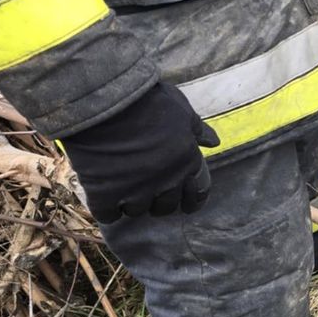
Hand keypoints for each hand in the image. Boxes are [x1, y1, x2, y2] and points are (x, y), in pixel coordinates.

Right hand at [62, 82, 219, 223]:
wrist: (106, 102)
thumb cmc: (148, 101)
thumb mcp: (181, 111)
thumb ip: (197, 130)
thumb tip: (214, 142)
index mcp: (187, 162)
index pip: (196, 194)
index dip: (191, 199)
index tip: (186, 204)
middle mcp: (165, 181)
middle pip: (165, 206)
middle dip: (159, 201)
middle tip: (147, 191)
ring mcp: (135, 190)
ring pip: (137, 210)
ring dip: (132, 203)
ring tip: (123, 189)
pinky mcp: (105, 194)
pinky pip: (109, 215)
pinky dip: (107, 210)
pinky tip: (103, 198)